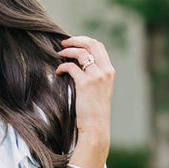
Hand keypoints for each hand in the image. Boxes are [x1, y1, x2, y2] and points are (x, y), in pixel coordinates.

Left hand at [55, 36, 114, 160]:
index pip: (99, 46)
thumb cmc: (95, 111)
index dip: (85, 40)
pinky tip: (59, 71)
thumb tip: (78, 64)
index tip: (73, 42)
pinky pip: (71, 67)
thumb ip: (94, 75)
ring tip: (59, 55)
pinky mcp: (85, 84)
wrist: (96, 127)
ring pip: (81, 53)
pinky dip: (63, 66)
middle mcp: (105, 71)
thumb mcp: (100, 90)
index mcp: (109, 71)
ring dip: (67, 51)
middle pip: (91, 44)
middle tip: (63, 43)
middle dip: (75, 40)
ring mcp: (96, 77)